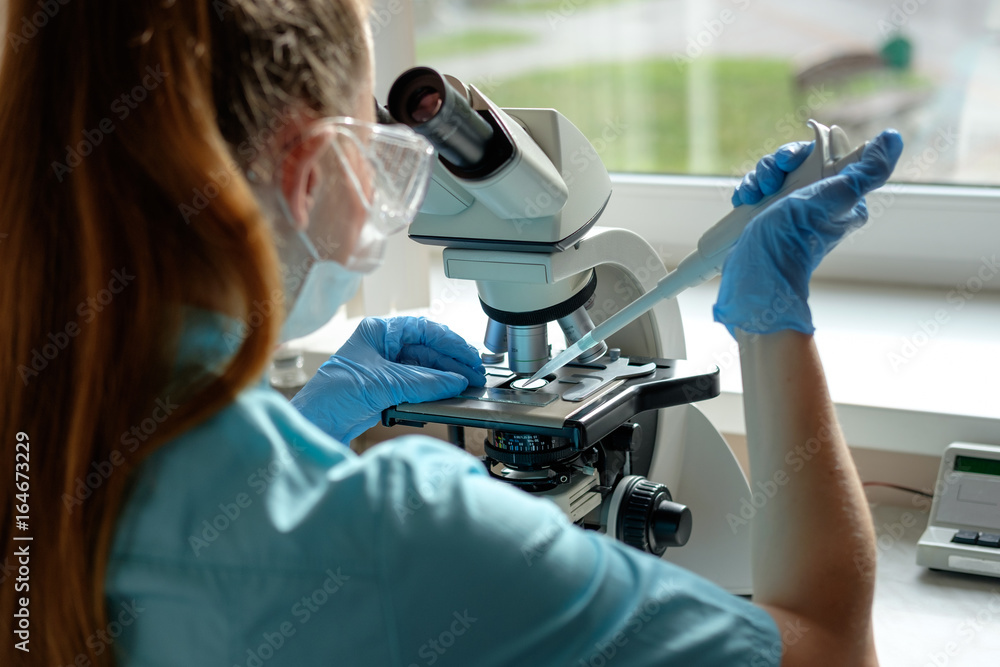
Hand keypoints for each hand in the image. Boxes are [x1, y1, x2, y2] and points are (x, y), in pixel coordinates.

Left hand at [292, 316, 485, 442]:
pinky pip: (418, 385)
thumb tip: (455, 381)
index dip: (449, 342)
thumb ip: (423, 382)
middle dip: (452, 362)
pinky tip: (449, 393)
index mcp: (378, 331)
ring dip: (446, 377)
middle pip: (427, 349)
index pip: (423, 329)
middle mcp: (383, 346)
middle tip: (474, 375)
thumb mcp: (383, 383)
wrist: (315, 424)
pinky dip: (434, 389)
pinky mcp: (386, 389)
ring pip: (425, 368)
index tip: (469, 356)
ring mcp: (385, 368)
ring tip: (467, 386)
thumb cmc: (332, 395)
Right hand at [714, 130, 902, 336]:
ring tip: (754, 195)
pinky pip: (755, 193)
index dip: (800, 153)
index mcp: (839, 197)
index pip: (820, 157)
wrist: (763, 269)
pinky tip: (744, 200)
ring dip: (757, 179)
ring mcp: (787, 213)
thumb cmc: (800, 235)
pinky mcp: (764, 220)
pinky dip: (747, 192)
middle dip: (774, 167)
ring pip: (770, 177)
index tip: (790, 162)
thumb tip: (892, 138)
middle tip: (770, 182)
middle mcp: (814, 204)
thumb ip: (871, 168)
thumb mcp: (840, 195)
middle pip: (791, 165)